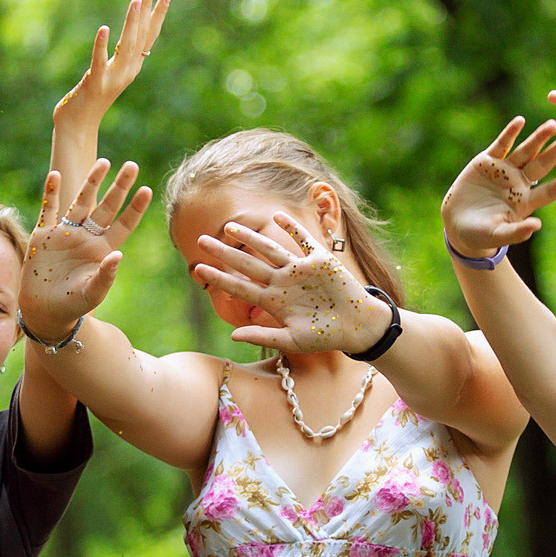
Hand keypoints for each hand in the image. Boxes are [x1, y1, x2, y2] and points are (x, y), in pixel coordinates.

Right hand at [23, 160, 153, 329]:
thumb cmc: (72, 306)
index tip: (147, 189)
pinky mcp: (43, 236)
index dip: (135, 208)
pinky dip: (51, 193)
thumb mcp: (92, 293)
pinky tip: (55, 175)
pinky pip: (48, 209)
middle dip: (119, 186)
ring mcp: (64, 234)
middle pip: (106, 206)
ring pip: (81, 201)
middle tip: (132, 165)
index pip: (123, 224)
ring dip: (92, 182)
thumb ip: (106, 276)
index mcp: (102, 249)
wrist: (44, 312)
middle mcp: (86, 237)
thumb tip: (118, 255)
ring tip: (104, 162)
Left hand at [54, 0, 171, 126]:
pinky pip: (99, 61)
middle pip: (140, 36)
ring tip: (136, 1)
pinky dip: (101, 45)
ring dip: (131, 23)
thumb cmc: (91, 97)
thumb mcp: (110, 72)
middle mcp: (128, 71)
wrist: (79, 125)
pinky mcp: (95, 83)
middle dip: (146, 10)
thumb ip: (119, 56)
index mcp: (132, 66)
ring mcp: (113, 78)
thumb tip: (129, 36)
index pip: (149, 36)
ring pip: (125, 46)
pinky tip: (104, 29)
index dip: (157, 15)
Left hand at [192, 215, 390, 354]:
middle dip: (224, 253)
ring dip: (250, 237)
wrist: (357, 326)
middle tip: (200, 240)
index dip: (218, 277)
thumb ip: (263, 336)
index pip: (239, 287)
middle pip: (247, 264)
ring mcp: (300, 270)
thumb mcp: (292, 340)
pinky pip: (303, 240)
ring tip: (228, 226)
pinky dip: (291, 227)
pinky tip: (276, 215)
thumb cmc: (325, 336)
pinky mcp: (320, 260)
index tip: (198, 268)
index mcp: (273, 301)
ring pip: (269, 249)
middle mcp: (282, 282)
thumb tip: (232, 336)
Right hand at [441, 116, 555, 259]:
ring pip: (525, 151)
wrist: (457, 223)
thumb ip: (516, 232)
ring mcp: (504, 170)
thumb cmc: (480, 234)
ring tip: (553, 125)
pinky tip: (520, 121)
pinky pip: (501, 145)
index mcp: (525, 201)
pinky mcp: (488, 161)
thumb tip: (537, 225)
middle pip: (542, 165)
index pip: (548, 191)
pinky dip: (510, 133)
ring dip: (539, 138)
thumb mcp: (497, 235)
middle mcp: (519, 183)